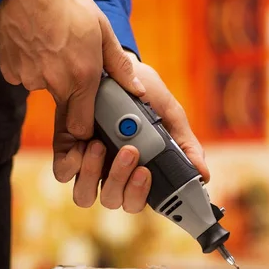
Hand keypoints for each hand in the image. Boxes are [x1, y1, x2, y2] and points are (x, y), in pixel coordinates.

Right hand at [0, 0, 144, 181]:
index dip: (86, 128)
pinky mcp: (10, 72)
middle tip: (73, 65)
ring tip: (54, 45)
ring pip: (45, 89)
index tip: (91, 119)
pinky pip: (25, 77)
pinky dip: (31, 65)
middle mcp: (55, 83)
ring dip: (50, 75)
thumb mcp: (101, 28)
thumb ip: (119, 65)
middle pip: (65, 109)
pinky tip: (36, 43)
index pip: (82, 128)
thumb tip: (137, 89)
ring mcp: (30, 79)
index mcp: (82, 77)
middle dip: (72, 96)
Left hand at [72, 52, 209, 212]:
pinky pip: (63, 173)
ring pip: (86, 195)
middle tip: (129, 151)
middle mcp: (114, 173)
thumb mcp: (170, 115)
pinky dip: (73, 164)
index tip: (147, 174)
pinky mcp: (67, 149)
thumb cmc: (146, 94)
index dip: (142, 197)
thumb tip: (205, 176)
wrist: (115, 67)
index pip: (140, 201)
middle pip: (115, 201)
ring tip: (101, 144)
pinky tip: (84, 142)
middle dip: (121, 180)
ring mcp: (89, 164)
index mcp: (139, 171)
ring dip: (94, 174)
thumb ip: (185, 145)